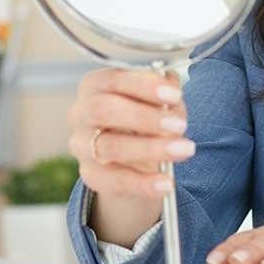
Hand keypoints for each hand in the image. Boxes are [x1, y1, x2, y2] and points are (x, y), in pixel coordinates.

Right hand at [67, 68, 190, 201]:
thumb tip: (173, 96)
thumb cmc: (145, 119)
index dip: (144, 86)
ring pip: (110, 146)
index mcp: (95, 85)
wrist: (133, 158)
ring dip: (150, 149)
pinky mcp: (90, 175)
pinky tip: (166, 184)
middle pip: (104, 110)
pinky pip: (114, 181)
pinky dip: (143, 184)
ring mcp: (81, 146)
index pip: (114, 79)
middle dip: (145, 117)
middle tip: (179, 125)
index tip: (174, 95)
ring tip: (182, 150)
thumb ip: (164, 97)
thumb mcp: (158, 102)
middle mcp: (81, 113)